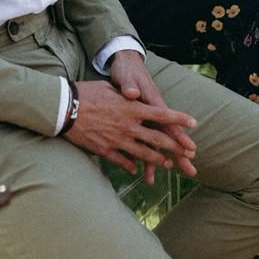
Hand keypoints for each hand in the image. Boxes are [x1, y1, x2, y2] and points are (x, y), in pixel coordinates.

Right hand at [63, 61, 196, 182]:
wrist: (64, 109)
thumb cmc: (86, 93)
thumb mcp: (109, 89)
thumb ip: (125, 96)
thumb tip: (135, 97)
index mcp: (131, 108)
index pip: (161, 114)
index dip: (179, 119)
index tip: (194, 123)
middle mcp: (128, 126)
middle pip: (158, 138)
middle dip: (175, 146)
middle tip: (188, 152)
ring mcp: (118, 140)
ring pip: (144, 153)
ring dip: (158, 159)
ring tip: (168, 164)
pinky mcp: (105, 150)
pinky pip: (123, 162)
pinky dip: (131, 165)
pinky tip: (136, 169)